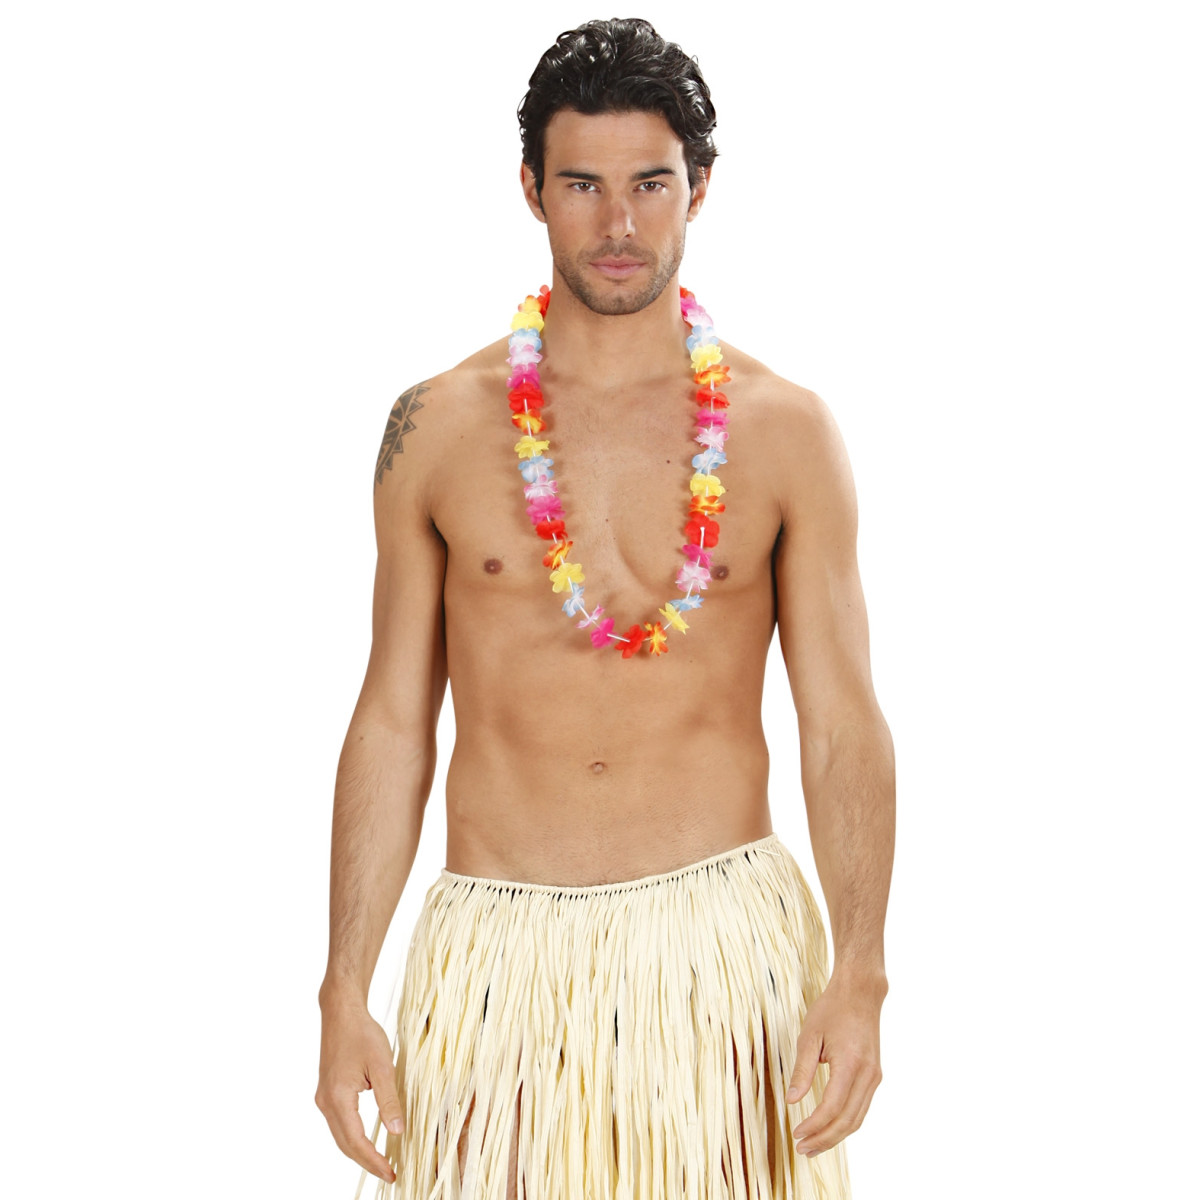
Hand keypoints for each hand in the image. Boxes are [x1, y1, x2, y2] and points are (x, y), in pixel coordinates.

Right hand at [315, 998, 405, 1183]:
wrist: (341, 1012)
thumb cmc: (362, 1033)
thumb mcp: (383, 1065)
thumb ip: (389, 1100)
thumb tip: (397, 1132)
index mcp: (338, 1098)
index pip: (356, 1142)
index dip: (374, 1161)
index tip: (392, 1172)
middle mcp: (326, 1102)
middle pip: (345, 1144)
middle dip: (366, 1162)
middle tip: (390, 1173)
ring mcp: (324, 1098)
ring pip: (341, 1135)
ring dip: (359, 1151)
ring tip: (382, 1161)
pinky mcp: (328, 1092)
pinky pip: (339, 1123)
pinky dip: (353, 1136)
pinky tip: (368, 1139)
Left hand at [785, 970, 884, 1156]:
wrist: (861, 992)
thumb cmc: (832, 1009)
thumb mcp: (809, 1036)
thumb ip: (801, 1070)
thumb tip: (792, 1102)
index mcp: (851, 1065)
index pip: (832, 1108)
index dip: (814, 1126)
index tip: (795, 1133)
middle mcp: (868, 1075)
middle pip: (848, 1121)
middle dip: (824, 1139)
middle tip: (802, 1149)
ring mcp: (874, 1077)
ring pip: (857, 1118)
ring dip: (835, 1136)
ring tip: (813, 1145)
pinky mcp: (874, 1075)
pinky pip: (861, 1107)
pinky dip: (845, 1122)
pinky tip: (828, 1127)